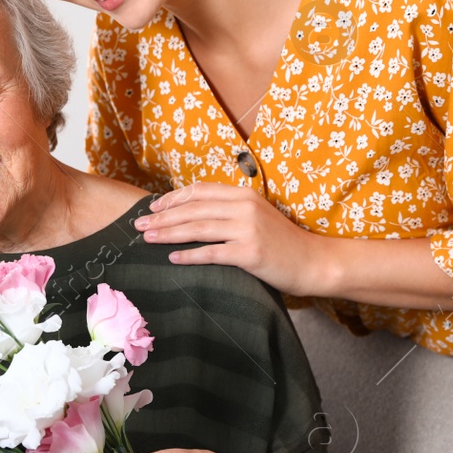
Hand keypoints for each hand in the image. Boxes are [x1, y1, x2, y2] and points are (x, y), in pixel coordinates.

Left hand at [132, 182, 325, 296]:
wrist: (314, 262)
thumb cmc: (283, 242)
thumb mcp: (258, 216)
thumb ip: (231, 210)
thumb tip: (196, 213)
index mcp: (244, 195)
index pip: (200, 190)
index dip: (173, 198)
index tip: (153, 207)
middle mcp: (244, 207)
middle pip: (193, 209)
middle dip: (162, 217)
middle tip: (138, 225)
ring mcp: (247, 229)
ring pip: (198, 228)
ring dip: (168, 233)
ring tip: (147, 238)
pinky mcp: (250, 253)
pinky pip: (211, 253)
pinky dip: (189, 255)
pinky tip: (172, 257)